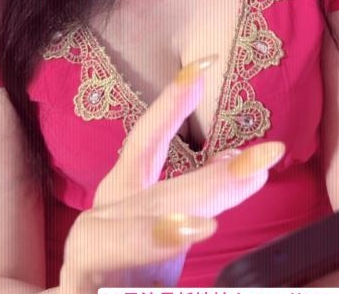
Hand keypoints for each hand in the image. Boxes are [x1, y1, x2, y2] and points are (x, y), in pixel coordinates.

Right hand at [58, 54, 285, 292]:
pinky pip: (94, 278)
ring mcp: (83, 256)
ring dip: (148, 234)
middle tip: (261, 165)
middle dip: (204, 184)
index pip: (147, 141)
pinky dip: (127, 272)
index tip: (204, 66)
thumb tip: (249, 163)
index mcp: (126, 193)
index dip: (171, 104)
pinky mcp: (77, 288)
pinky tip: (156, 277)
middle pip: (147, 197)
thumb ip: (202, 194)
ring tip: (198, 230)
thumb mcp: (170, 224)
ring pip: (105, 238)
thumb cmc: (126, 267)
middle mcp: (103, 214)